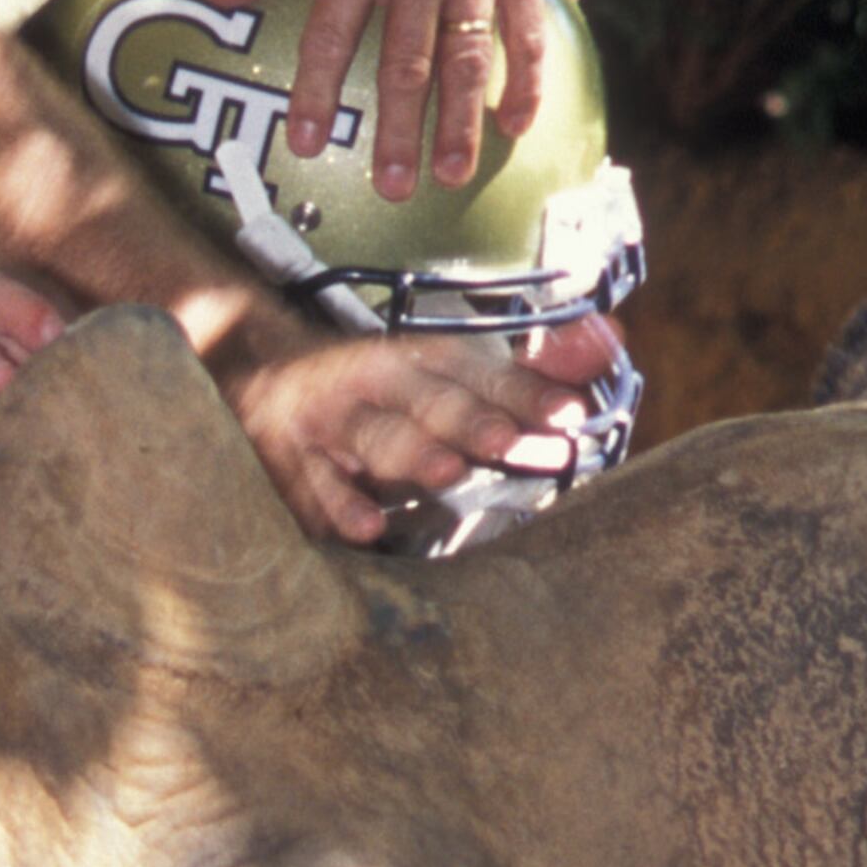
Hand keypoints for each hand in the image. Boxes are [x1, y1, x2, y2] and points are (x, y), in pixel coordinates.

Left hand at [208, 0, 565, 194]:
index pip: (331, 31)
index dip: (316, 91)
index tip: (306, 144)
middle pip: (403, 59)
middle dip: (395, 129)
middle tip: (388, 187)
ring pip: (465, 54)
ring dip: (458, 121)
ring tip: (450, 175)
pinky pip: (524, 29)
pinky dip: (523, 79)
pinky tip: (515, 125)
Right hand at [230, 308, 622, 549]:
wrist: (256, 372)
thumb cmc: (376, 387)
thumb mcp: (446, 369)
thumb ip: (529, 368)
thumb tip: (611, 339)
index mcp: (421, 358)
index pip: (482, 373)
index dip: (526, 393)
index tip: (569, 415)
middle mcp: (377, 381)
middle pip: (431, 401)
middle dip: (473, 422)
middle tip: (512, 443)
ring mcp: (331, 419)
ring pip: (374, 437)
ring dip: (410, 452)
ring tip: (445, 472)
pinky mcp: (289, 459)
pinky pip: (313, 485)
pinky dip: (337, 505)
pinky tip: (365, 527)